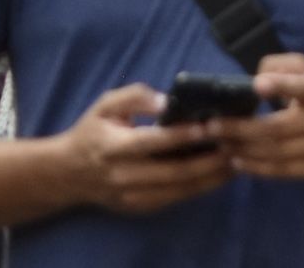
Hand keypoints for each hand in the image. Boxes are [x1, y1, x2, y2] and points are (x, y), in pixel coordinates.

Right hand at [63, 84, 234, 213]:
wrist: (70, 173)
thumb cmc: (92, 132)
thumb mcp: (106, 104)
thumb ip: (136, 96)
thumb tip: (167, 100)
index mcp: (114, 147)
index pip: (153, 142)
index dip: (182, 135)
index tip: (209, 126)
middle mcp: (124, 176)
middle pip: (173, 172)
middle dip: (207, 160)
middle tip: (232, 145)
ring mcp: (133, 196)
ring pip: (178, 190)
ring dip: (209, 178)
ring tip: (233, 161)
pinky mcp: (140, 207)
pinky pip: (174, 199)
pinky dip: (198, 188)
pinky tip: (216, 176)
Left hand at [217, 54, 303, 181]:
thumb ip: (281, 66)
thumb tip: (255, 78)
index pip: (301, 87)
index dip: (281, 85)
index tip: (257, 86)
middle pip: (277, 128)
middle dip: (240, 129)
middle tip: (211, 127)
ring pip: (276, 152)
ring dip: (243, 150)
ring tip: (220, 145)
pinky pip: (283, 171)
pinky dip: (257, 168)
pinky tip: (237, 162)